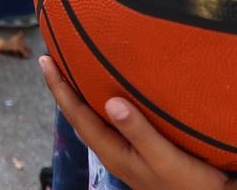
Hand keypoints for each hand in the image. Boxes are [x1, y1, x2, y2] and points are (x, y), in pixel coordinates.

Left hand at [37, 56, 236, 189]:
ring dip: (79, 95)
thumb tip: (110, 101)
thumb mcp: (165, 157)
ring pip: (91, 120)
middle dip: (63, 88)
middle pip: (78, 116)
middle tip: (51, 59)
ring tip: (71, 70)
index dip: (59, 88)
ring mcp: (123, 154)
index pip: (77, 115)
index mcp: (113, 152)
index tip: (45, 61)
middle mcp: (112, 152)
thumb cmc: (191, 182)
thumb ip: (139, 131)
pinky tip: (107, 94)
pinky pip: (107, 124)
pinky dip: (98, 104)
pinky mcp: (136, 153)